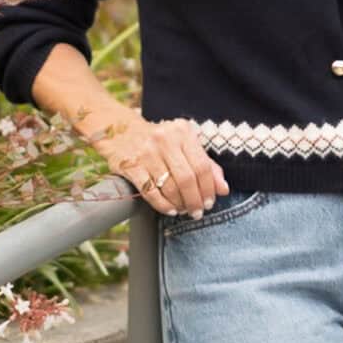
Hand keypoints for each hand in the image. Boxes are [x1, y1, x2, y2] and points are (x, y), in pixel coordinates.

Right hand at [82, 107, 229, 215]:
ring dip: (179, 204)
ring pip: (170, 186)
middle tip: (197, 212)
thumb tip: (223, 189)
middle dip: (195, 200)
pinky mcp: (130, 165)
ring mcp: (146, 152)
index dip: (209, 188)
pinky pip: (150, 191)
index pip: (203, 165)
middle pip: (187, 178)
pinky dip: (162, 205)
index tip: (210, 202)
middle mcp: (165, 139)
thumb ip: (206, 164)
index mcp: (183, 131)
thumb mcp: (183, 144)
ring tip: (183, 210)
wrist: (118, 129)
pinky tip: (169, 209)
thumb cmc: (157, 140)